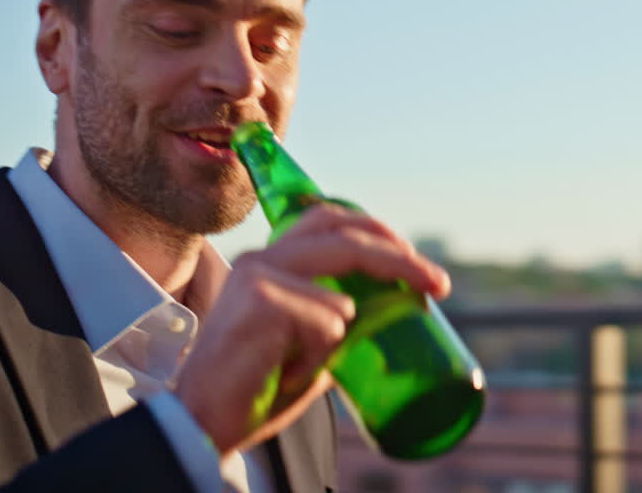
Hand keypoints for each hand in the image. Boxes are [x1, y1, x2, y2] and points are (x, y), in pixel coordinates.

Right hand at [173, 203, 450, 454]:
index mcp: (270, 261)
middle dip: (402, 258)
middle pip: (347, 236)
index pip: (329, 219)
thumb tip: (392, 316)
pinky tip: (283, 373)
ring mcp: (260, 276)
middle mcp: (262, 258)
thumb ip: (335, 321)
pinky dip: (319, 358)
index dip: (379, 230)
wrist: (201, 422)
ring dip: (338, 339)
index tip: (418, 261)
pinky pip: (328, 325)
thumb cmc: (253, 389)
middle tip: (440, 284)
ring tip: (299, 368)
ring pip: (342, 296)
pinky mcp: (263, 302)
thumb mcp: (304, 345)